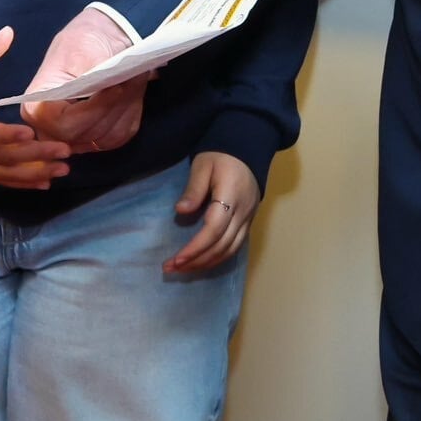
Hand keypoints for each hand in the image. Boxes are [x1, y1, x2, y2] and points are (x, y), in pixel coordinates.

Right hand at [22, 7, 144, 152]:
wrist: (101, 42)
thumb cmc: (85, 41)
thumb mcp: (81, 48)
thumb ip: (88, 75)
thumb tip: (104, 88)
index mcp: (36, 106)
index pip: (64, 125)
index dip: (92, 110)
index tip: (115, 88)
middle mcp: (50, 128)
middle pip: (86, 134)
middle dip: (112, 107)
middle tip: (128, 80)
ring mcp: (74, 136)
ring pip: (106, 137)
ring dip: (124, 108)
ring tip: (130, 80)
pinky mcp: (97, 137)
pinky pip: (120, 135)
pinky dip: (129, 113)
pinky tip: (130, 93)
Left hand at [165, 152, 259, 272]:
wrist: (247, 150)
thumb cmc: (221, 156)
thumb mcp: (203, 166)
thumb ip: (193, 189)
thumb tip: (180, 211)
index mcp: (231, 196)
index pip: (214, 229)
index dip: (196, 247)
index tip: (176, 259)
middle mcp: (243, 212)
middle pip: (222, 245)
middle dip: (196, 261)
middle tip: (171, 268)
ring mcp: (248, 219)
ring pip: (230, 250)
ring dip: (206, 263)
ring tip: (183, 269)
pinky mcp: (248, 222)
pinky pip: (235, 247)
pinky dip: (218, 258)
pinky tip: (202, 262)